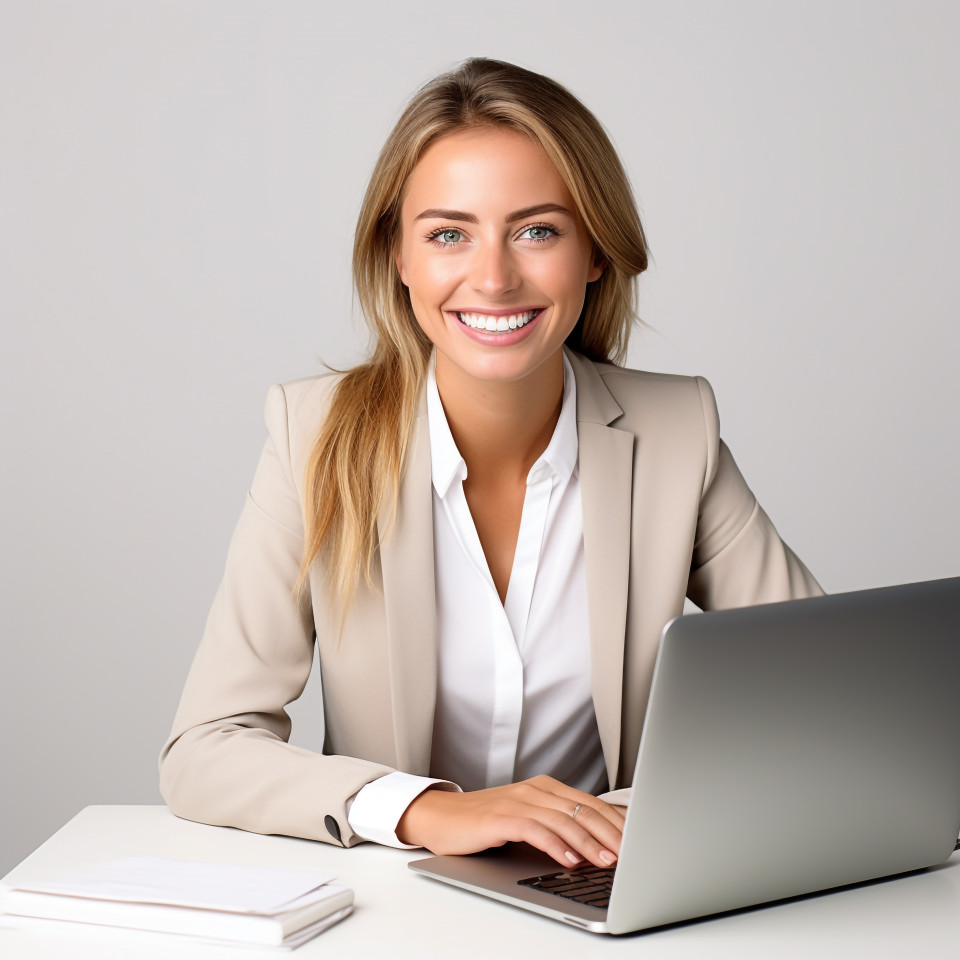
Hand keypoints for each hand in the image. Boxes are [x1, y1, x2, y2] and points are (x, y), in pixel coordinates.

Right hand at [395, 775, 624, 868]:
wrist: (441, 817)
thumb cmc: (486, 823)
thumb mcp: (528, 820)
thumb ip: (558, 826)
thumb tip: (599, 847)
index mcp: (547, 788)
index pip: (591, 804)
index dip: (617, 824)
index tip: (640, 843)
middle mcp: (536, 790)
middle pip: (583, 810)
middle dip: (612, 834)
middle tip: (634, 856)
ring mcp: (518, 801)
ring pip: (563, 820)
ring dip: (589, 843)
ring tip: (608, 862)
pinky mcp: (501, 817)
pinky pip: (535, 830)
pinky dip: (556, 846)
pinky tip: (570, 861)